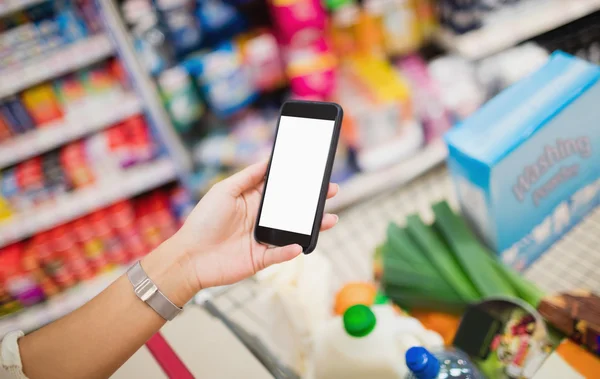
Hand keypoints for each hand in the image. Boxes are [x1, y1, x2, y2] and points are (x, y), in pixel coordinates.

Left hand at [142, 160, 338, 305]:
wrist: (188, 256)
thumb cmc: (203, 221)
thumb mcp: (224, 190)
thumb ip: (248, 177)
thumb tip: (268, 160)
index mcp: (253, 200)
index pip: (281, 189)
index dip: (298, 181)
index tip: (315, 172)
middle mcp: (261, 218)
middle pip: (293, 209)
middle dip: (313, 201)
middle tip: (330, 190)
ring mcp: (263, 239)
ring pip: (294, 231)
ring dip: (312, 226)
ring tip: (330, 219)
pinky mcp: (261, 259)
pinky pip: (280, 254)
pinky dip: (291, 251)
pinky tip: (300, 244)